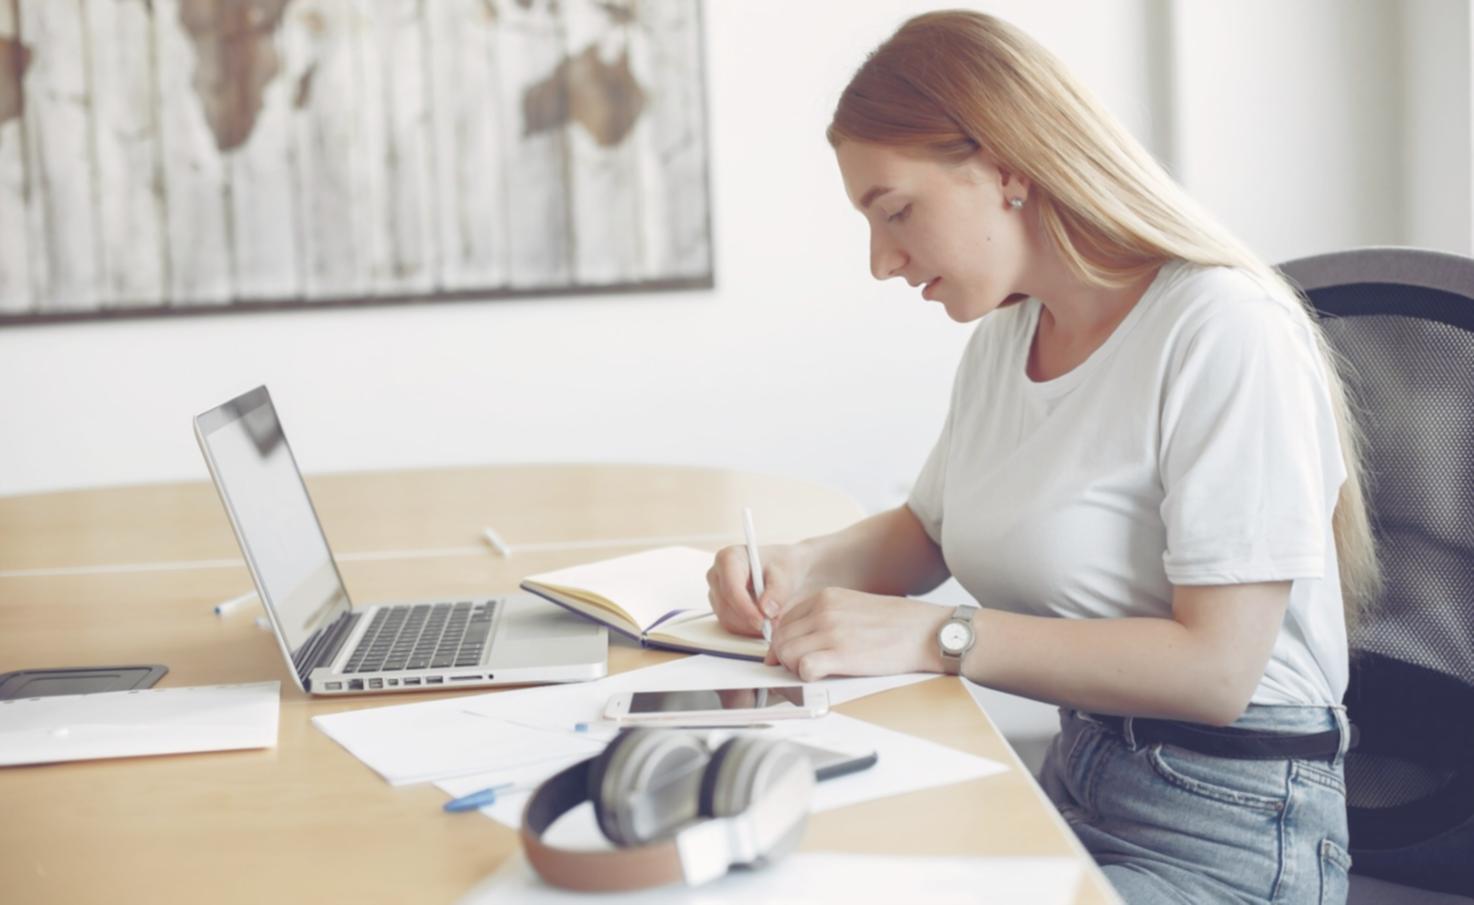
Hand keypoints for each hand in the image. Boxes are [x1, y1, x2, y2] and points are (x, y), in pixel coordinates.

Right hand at [706, 542, 817, 636]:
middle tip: (774, 622)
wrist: (783, 572)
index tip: (762, 621)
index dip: (745, 608)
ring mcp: (716, 592)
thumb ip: (777, 592)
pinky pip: (731, 625)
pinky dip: (749, 628)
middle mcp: (717, 575)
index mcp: (728, 558)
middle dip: (750, 619)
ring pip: (727, 619)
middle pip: (726, 607)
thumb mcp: (786, 575)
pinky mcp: (721, 607)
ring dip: (751, 626)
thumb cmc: (783, 566)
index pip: (730, 588)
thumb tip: (765, 610)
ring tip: (773, 619)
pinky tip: (765, 620)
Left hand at [765, 588, 950, 680]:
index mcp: (825, 597)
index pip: (783, 622)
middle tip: (804, 668)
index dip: (786, 642)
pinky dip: (807, 677)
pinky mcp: (842, 654)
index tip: (795, 655)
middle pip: (780, 639)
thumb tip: (800, 641)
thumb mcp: (855, 608)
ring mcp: (831, 632)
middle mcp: (824, 611)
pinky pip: (803, 668)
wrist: (928, 631)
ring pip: (786, 654)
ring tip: (817, 672)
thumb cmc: (897, 624)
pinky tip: (824, 676)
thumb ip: (826, 619)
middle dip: (786, 658)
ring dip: (795, 668)